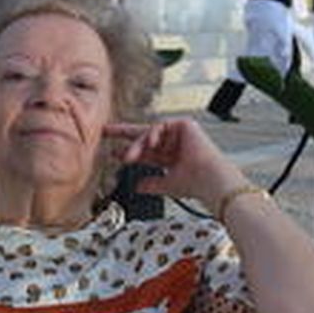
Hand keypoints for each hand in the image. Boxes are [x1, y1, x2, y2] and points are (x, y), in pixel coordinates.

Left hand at [104, 119, 246, 210]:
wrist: (209, 180)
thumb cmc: (194, 184)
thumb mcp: (166, 184)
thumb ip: (151, 184)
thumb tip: (136, 187)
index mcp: (171, 157)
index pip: (146, 151)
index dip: (129, 151)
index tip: (113, 152)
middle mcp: (175, 144)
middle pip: (144, 135)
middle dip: (124, 133)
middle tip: (105, 131)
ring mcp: (180, 134)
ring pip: (149, 133)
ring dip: (137, 145)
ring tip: (128, 157)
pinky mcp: (185, 125)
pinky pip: (161, 125)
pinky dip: (153, 134)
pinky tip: (150, 143)